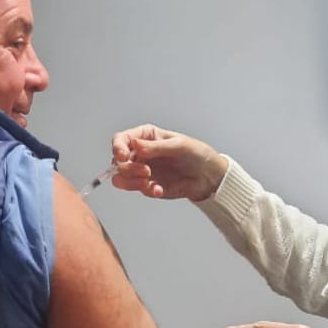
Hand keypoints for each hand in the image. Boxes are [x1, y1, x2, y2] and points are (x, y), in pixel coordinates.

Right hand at [111, 124, 227, 200]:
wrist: (209, 176)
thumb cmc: (196, 154)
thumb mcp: (178, 145)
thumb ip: (155, 146)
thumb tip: (135, 145)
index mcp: (146, 137)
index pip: (121, 139)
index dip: (118, 148)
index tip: (123, 156)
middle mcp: (141, 153)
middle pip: (118, 161)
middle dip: (129, 168)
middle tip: (146, 171)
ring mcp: (143, 170)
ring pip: (121, 178)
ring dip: (132, 182)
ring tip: (149, 182)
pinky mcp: (148, 185)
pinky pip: (138, 190)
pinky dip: (147, 190)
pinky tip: (159, 189)